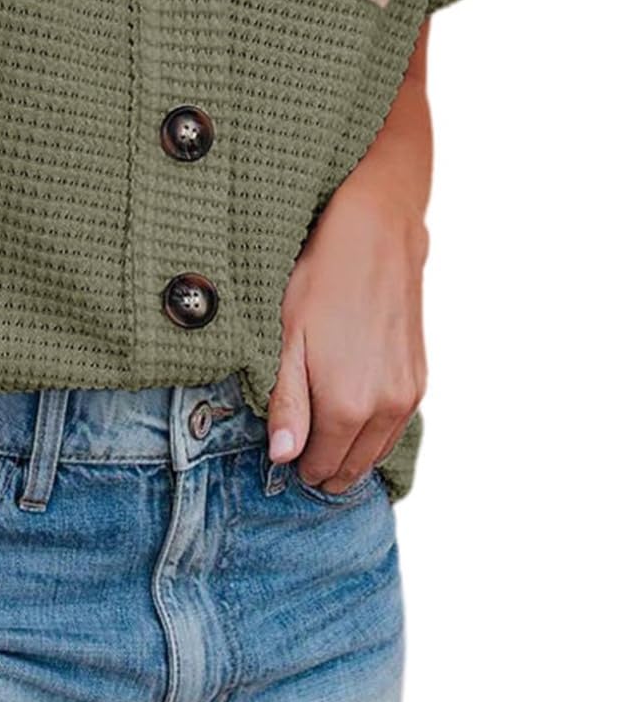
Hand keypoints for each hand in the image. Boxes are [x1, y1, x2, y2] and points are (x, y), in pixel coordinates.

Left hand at [265, 179, 428, 492]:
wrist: (376, 235)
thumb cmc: (322, 278)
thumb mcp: (287, 337)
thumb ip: (286, 402)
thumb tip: (283, 456)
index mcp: (347, 404)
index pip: (320, 465)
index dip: (297, 465)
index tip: (282, 453)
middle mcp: (385, 408)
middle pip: (351, 466)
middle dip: (323, 465)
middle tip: (298, 448)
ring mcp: (408, 394)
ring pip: (376, 451)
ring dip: (350, 454)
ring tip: (322, 437)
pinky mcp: (419, 378)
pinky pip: (396, 428)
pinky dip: (373, 434)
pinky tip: (353, 418)